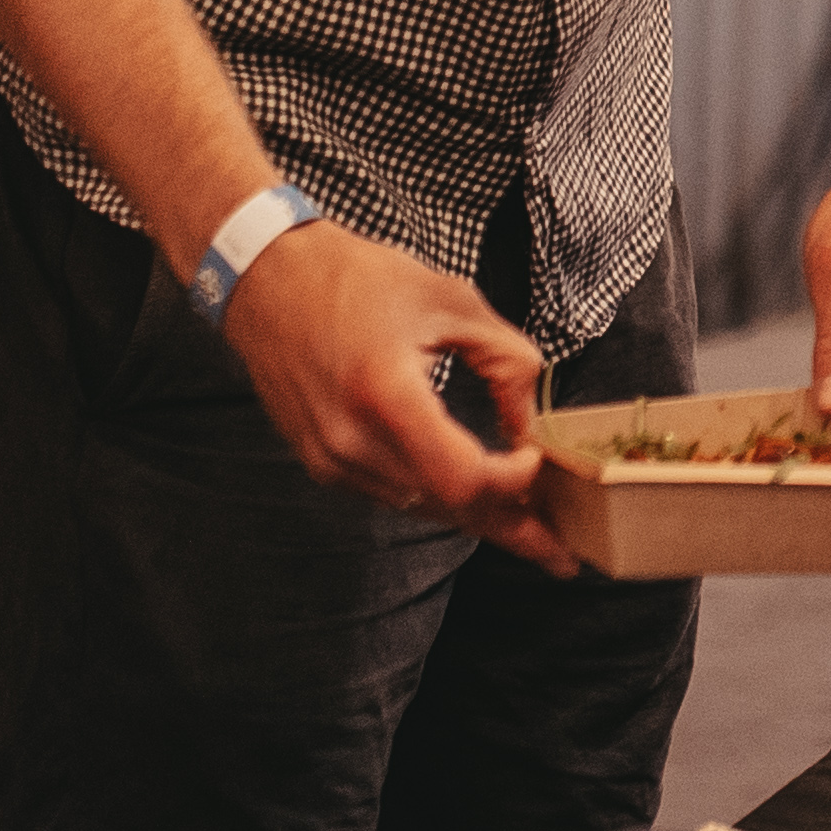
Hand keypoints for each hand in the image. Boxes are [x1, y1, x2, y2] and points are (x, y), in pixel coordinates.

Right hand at [213, 219, 574, 565]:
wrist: (269, 280)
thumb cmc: (359, 279)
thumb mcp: (454, 302)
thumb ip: (507, 363)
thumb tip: (531, 424)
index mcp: (386, 394)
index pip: (463, 478)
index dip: (512, 483)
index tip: (539, 461)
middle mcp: (352, 440)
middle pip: (448, 508)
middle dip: (510, 530)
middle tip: (561, 551)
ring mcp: (331, 458)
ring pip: (421, 507)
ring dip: (475, 516)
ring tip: (527, 526)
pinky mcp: (322, 462)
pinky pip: (393, 493)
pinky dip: (436, 496)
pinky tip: (470, 494)